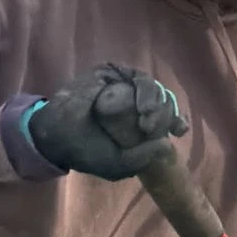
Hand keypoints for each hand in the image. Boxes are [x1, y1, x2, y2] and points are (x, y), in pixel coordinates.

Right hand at [27, 66, 187, 178]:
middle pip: (163, 99)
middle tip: (159, 129)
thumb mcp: (118, 164)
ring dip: (157, 105)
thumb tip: (167, 145)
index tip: (179, 130)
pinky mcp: (111, 73)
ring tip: (148, 122)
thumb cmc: (86, 150)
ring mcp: (122, 85)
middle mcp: (131, 101)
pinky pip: (138, 78)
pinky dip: (146, 93)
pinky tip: (143, 109)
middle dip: (167, 114)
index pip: (164, 115)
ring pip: (154, 88)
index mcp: (135, 120)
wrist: (57, 136)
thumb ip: (143, 157)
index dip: (174, 120)